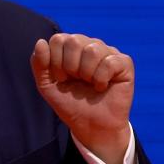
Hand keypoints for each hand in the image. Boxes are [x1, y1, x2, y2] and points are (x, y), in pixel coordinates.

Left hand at [30, 33, 133, 163]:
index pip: (58, 39)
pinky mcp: (124, 63)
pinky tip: (102, 86)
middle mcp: (89, 45)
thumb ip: (39, 63)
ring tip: (89, 83)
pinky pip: (109, 61)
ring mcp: (108, 52)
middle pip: (74, 41)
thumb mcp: (46, 85)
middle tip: (76, 81)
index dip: (55, 62)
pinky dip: (101, 79)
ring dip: (86, 73)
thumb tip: (41, 41)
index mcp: (70, 47)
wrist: (90, 124)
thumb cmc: (69, 102)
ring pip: (92, 50)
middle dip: (70, 67)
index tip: (61, 78)